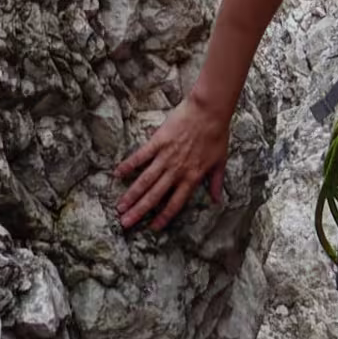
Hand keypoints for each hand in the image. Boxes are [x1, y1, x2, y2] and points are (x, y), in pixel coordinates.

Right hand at [116, 96, 231, 230]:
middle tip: (125, 223)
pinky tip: (117, 173)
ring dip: (131, 195)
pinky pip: (140, 156)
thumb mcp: (220, 162)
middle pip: (155, 196)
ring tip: (120, 207)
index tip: (153, 227)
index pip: (175, 203)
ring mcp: (166, 156)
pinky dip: (128, 165)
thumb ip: (216, 183)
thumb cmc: (217, 135)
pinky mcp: (158, 141)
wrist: (209, 111)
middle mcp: (177, 171)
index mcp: (192, 177)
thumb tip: (218, 201)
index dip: (164, 217)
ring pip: (145, 180)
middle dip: (139, 211)